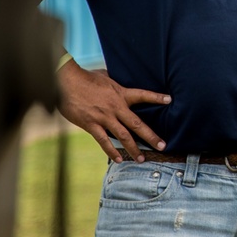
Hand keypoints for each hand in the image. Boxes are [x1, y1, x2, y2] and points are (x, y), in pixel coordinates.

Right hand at [56, 60, 170, 162]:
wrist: (66, 82)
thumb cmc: (86, 77)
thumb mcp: (106, 76)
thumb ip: (116, 83)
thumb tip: (120, 81)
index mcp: (121, 93)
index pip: (143, 95)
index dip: (156, 97)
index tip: (169, 100)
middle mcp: (116, 107)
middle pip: (137, 124)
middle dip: (151, 136)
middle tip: (162, 146)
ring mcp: (104, 117)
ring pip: (123, 136)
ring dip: (133, 149)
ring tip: (142, 158)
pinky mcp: (91, 125)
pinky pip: (104, 141)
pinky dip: (112, 152)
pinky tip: (119, 159)